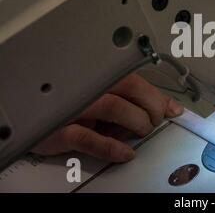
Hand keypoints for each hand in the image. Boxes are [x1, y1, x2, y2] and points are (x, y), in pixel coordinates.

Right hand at [33, 74, 183, 162]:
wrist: (28, 111)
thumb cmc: (73, 103)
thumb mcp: (107, 97)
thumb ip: (138, 98)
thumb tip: (172, 107)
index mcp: (98, 75)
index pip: (136, 80)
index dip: (157, 96)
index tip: (172, 110)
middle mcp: (87, 85)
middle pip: (130, 88)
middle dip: (150, 108)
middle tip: (152, 122)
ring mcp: (73, 106)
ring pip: (114, 107)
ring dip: (136, 122)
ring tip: (141, 132)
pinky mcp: (60, 130)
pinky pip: (90, 139)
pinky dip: (113, 147)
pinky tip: (126, 152)